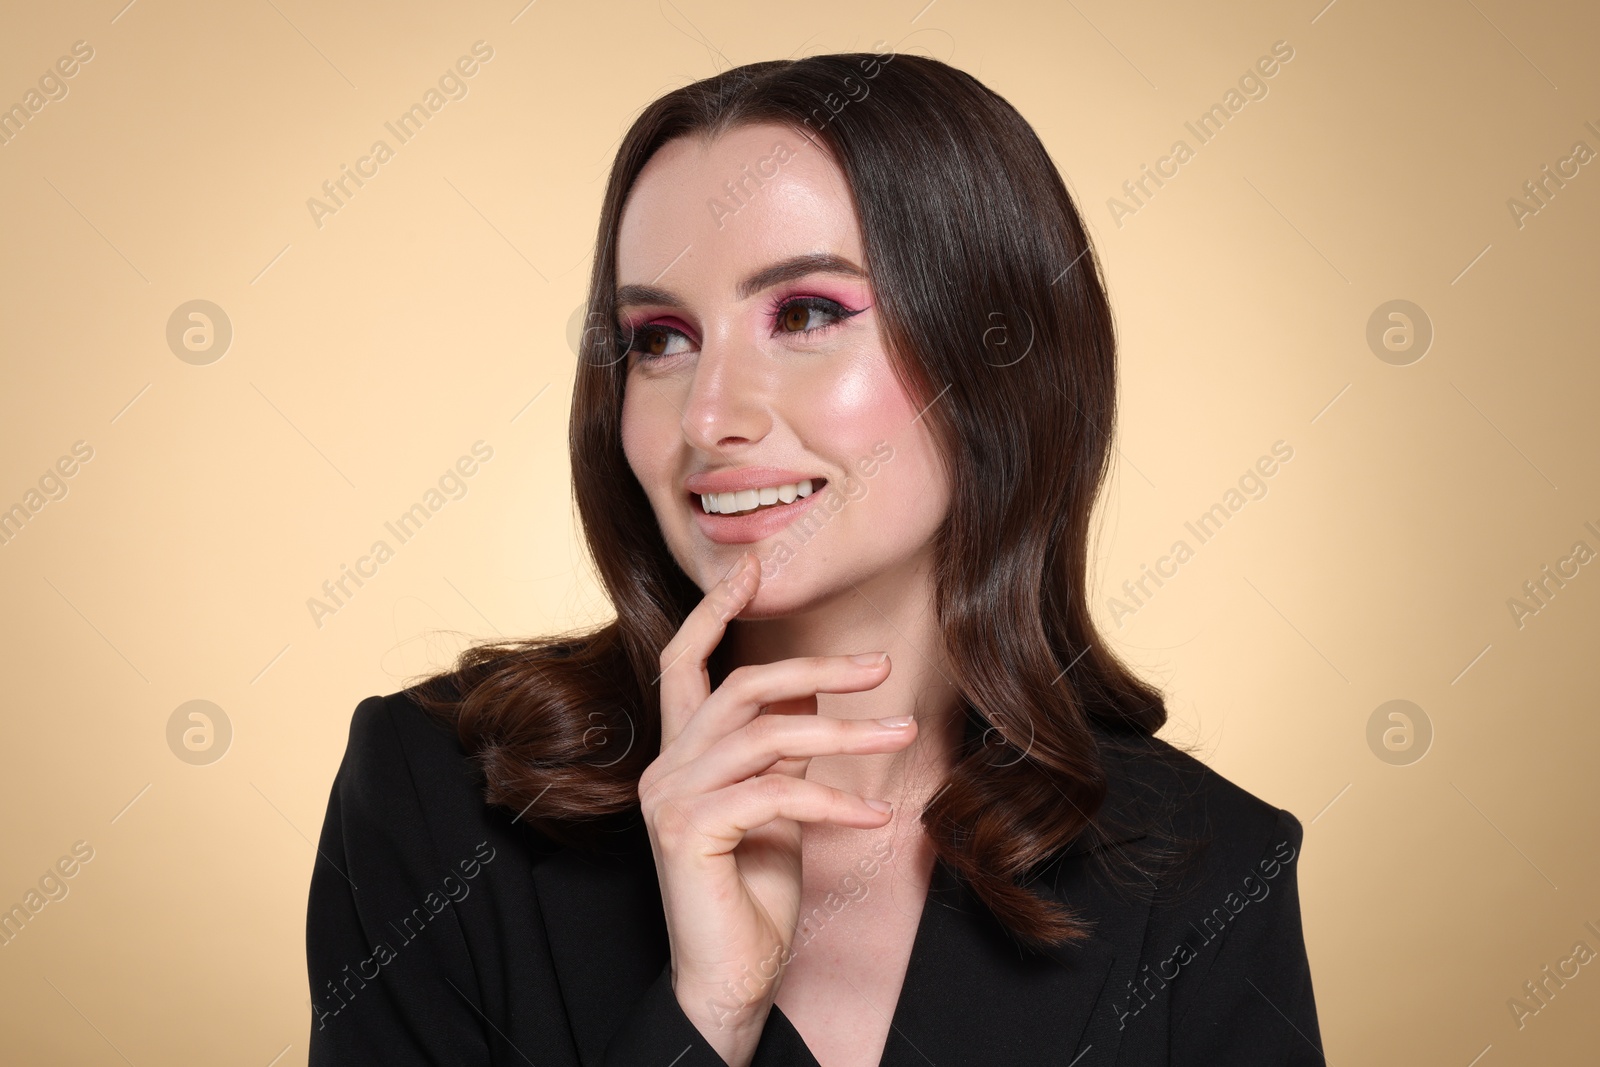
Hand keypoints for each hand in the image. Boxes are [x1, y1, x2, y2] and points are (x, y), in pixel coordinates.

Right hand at [636, 551, 916, 1064]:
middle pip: (739, 689)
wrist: (729, 978)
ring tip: (902, 735)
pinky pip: (774, 795)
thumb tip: (807, 695)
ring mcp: (671, 800)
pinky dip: (832, 803)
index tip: (754, 567)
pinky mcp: (689, 834)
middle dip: (815, 668)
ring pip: (765, 737)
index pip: (683, 663)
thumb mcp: (774, 806)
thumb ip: (776, 751)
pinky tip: (875, 820)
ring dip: (844, 734)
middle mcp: (665, 769)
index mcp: (680, 755)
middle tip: (882, 667)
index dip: (714, 611)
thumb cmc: (753, 894)